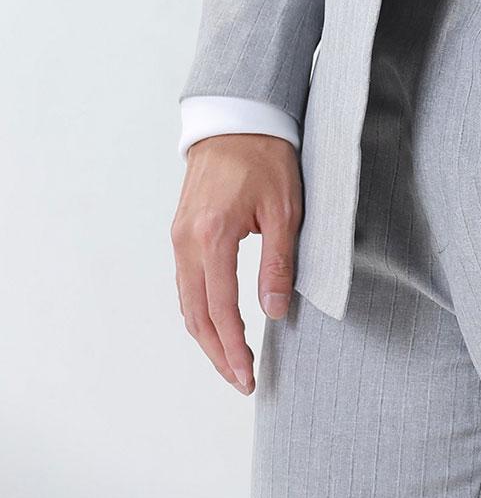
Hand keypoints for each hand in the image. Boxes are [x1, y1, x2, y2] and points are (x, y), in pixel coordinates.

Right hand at [171, 133, 301, 393]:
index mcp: (212, 237)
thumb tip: (275, 312)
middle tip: (241, 380)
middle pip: (196, 316)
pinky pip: (185, 283)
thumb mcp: (284, 208)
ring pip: (187, 303)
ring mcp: (179, 237)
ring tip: (231, 361)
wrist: (237, 117)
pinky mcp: (180, 231)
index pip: (221, 310)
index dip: (234, 348)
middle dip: (218, 353)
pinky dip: (199, 311)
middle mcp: (187, 242)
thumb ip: (278, 262)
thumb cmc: (266, 156)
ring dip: (206, 337)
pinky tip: (216, 324)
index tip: (249, 376)